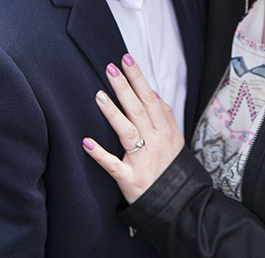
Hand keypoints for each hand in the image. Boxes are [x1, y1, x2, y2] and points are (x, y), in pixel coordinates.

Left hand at [82, 54, 184, 202]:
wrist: (178, 204)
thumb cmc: (172, 169)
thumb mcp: (176, 140)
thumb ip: (165, 117)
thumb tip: (154, 92)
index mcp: (165, 131)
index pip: (150, 98)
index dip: (138, 78)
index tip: (127, 59)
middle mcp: (155, 142)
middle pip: (138, 109)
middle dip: (125, 87)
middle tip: (110, 68)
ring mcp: (142, 161)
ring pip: (127, 132)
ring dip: (113, 113)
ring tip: (99, 95)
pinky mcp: (130, 180)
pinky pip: (113, 165)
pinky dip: (100, 154)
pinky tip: (86, 142)